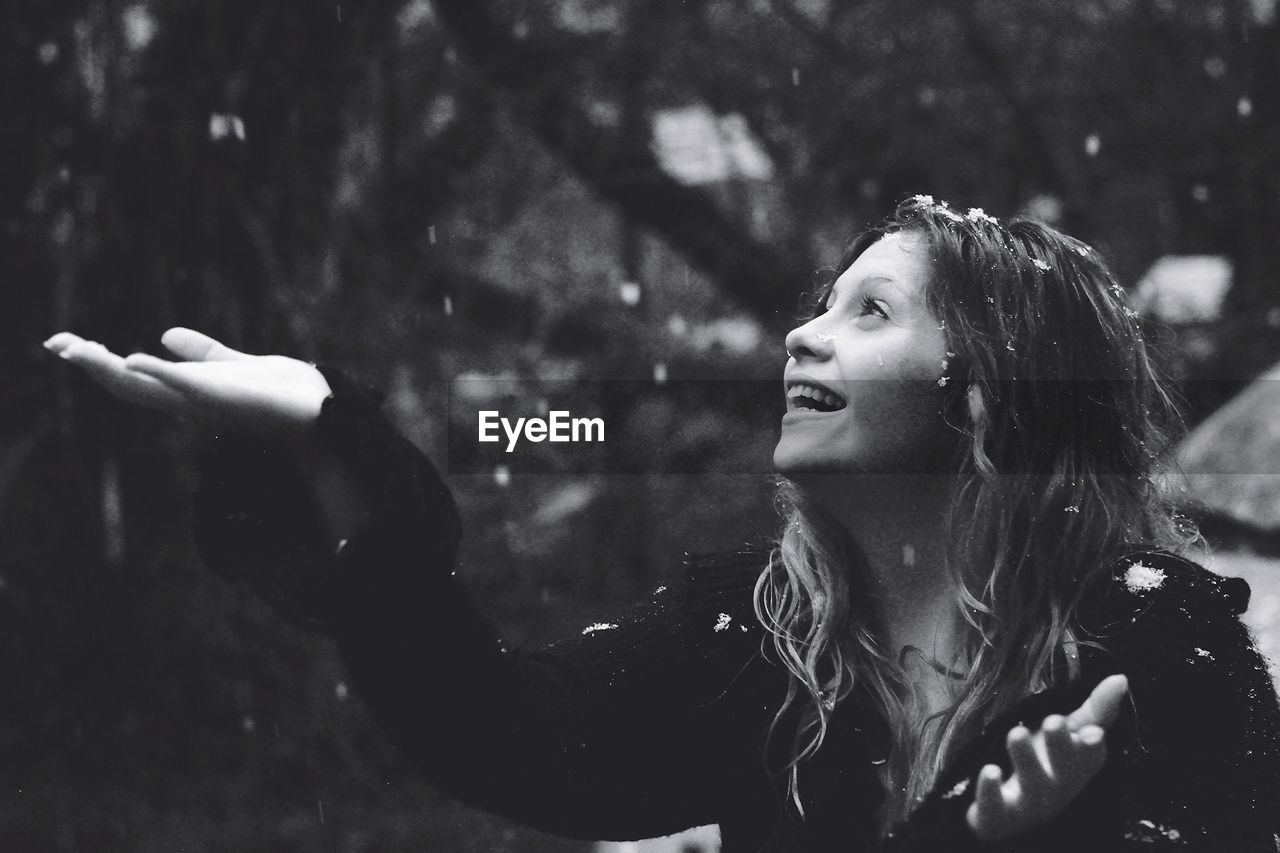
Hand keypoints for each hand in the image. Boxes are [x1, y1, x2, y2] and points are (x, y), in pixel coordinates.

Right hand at [44, 328, 331, 440]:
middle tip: (57, 343)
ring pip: (147, 387)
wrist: (320, 415)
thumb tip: (167, 334)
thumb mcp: (235, 365)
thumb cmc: (282, 396)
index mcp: (189, 391)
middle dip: (92, 365)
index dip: (100, 362)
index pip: (135, 377)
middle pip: (129, 385)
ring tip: (75, 347)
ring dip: (109, 368)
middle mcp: (190, 401)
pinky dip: (159, 373)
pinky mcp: (225, 398)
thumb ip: (203, 353)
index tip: (66, 343)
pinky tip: (134, 357)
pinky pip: (186, 386)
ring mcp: (205, 402)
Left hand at [966, 673, 1128, 841]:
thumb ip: (1095, 710)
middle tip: (1053, 720)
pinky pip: (997, 808)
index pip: (1089, 759)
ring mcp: (1029, 804)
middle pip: (1064, 771)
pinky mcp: (999, 816)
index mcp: (1076, 767)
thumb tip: (1121, 678)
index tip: (1092, 732)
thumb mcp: (1067, 734)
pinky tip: (989, 771)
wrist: (1006, 815)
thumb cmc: (1044, 764)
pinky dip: (992, 792)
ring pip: (1032, 786)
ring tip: (1016, 733)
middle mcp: (1057, 787)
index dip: (1092, 748)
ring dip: (1026, 760)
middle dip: (1061, 747)